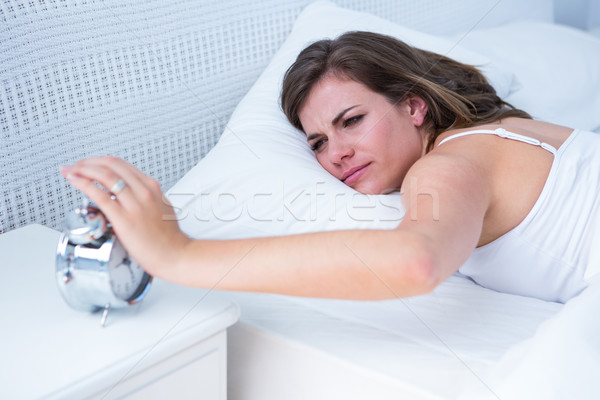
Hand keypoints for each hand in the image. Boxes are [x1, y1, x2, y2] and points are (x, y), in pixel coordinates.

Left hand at [61, 157, 190, 278]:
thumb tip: (128, 194)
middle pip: (111, 165)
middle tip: (75, 166)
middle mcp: (143, 192)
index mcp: (151, 187)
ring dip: (82, 169)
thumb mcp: (161, 207)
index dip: (99, 161)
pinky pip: (100, 195)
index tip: (87, 165)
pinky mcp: (124, 219)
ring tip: (70, 172)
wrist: (175, 255)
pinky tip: (75, 181)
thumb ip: (146, 198)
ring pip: (105, 175)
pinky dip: (83, 184)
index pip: (120, 164)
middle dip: (88, 162)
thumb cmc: (168, 238)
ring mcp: (134, 204)